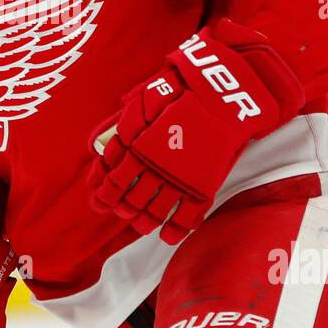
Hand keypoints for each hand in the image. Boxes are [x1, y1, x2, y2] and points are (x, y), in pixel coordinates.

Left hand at [87, 22, 303, 243]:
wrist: (225, 95)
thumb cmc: (185, 91)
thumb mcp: (147, 100)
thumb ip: (126, 125)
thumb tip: (108, 148)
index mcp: (141, 147)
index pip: (116, 179)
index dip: (107, 194)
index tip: (101, 202)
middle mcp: (159, 167)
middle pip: (136, 198)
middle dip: (126, 210)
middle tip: (121, 215)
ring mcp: (182, 178)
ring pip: (159, 210)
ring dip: (147, 221)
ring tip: (142, 226)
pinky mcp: (205, 184)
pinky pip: (189, 214)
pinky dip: (178, 228)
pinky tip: (170, 237)